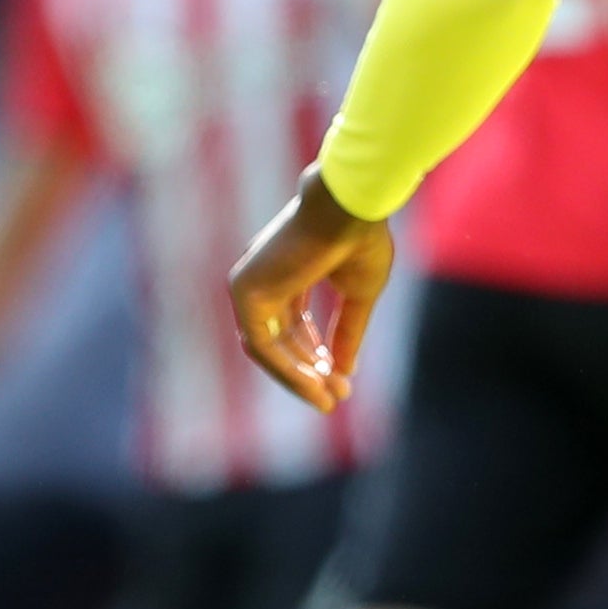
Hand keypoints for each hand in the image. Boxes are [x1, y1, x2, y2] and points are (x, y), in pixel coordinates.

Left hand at [227, 173, 395, 414]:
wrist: (352, 209)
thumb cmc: (361, 240)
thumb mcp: (359, 295)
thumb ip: (347, 332)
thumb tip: (344, 373)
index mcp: (288, 272)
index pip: (294, 325)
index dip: (317, 355)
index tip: (341, 383)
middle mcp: (264, 278)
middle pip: (280, 339)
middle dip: (308, 371)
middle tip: (336, 397)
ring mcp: (250, 283)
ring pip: (267, 348)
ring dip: (297, 377)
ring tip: (328, 399)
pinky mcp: (245, 291)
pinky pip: (261, 345)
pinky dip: (287, 369)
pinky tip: (316, 386)